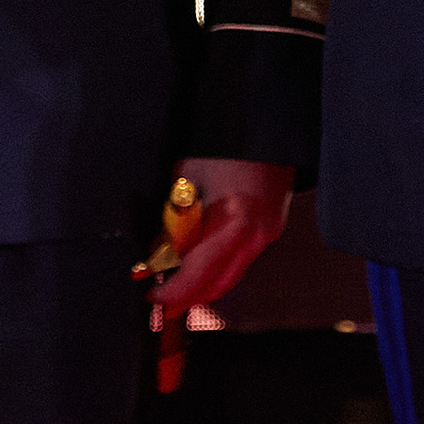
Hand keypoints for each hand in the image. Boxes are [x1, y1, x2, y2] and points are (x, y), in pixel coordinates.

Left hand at [152, 158, 295, 319]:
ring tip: (175, 280)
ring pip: (231, 276)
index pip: (198, 275)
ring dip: (203, 283)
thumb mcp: (185, 184)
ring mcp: (268, 233)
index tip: (151, 296)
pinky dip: (219, 266)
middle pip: (218, 285)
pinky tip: (199, 260)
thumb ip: (171, 227)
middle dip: (187, 297)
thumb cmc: (223, 144)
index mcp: (233, 220)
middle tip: (160, 298)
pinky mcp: (272, 227)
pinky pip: (242, 260)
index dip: (171, 293)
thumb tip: (154, 258)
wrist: (263, 125)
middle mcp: (256, 234)